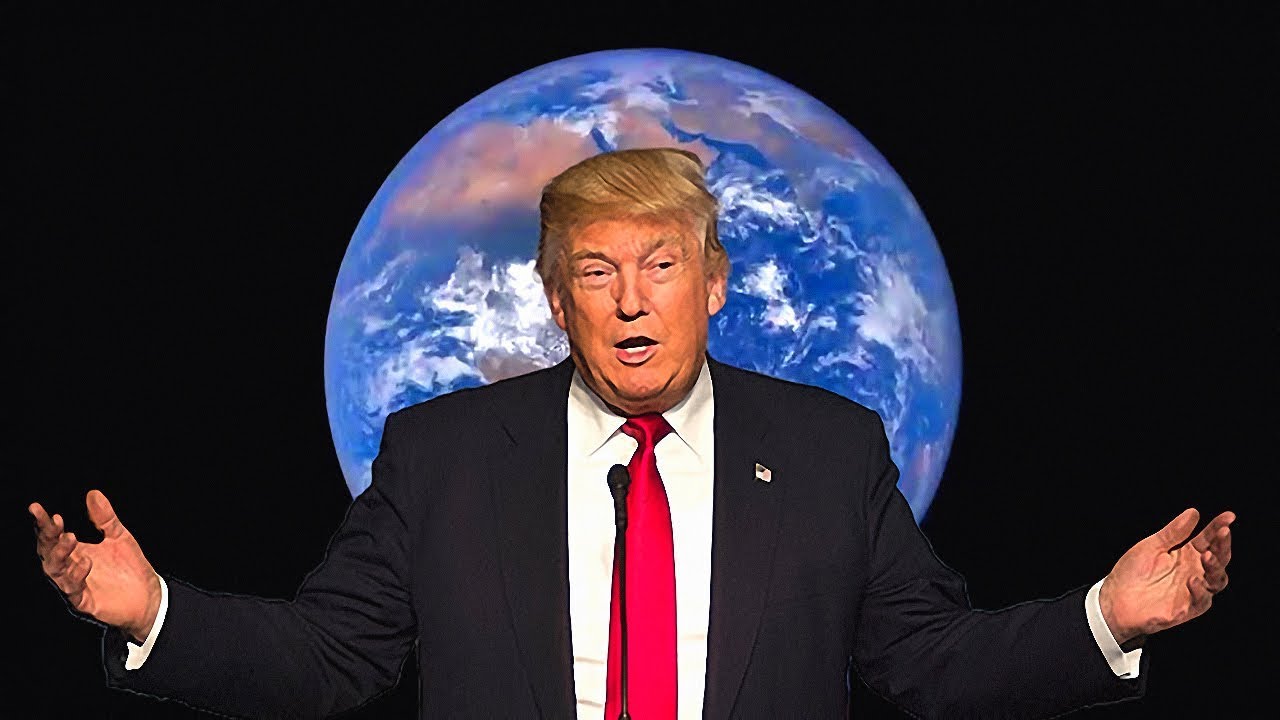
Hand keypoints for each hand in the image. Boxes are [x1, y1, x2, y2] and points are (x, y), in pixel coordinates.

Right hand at [31, 490, 162, 642]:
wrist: (148, 596)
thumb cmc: (130, 567)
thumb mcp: (118, 536)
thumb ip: (104, 518)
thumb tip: (93, 493)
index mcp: (75, 551)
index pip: (53, 536)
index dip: (45, 523)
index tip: (38, 509)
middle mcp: (70, 567)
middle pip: (49, 552)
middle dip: (47, 537)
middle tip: (54, 522)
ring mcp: (75, 585)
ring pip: (55, 571)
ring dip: (60, 553)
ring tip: (69, 537)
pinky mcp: (84, 601)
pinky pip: (74, 590)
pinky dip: (76, 575)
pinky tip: (86, 562)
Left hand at [1100, 508, 1234, 644]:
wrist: (1113, 599)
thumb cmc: (1132, 572)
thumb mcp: (1152, 546)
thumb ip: (1173, 532)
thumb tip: (1194, 512)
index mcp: (1186, 555)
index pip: (1208, 540)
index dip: (1218, 528)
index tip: (1229, 516)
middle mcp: (1194, 572)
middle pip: (1219, 559)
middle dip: (1223, 545)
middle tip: (1223, 532)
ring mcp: (1192, 591)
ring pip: (1217, 580)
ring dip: (1215, 568)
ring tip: (1207, 556)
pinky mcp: (1186, 609)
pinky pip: (1200, 601)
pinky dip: (1200, 591)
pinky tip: (1193, 580)